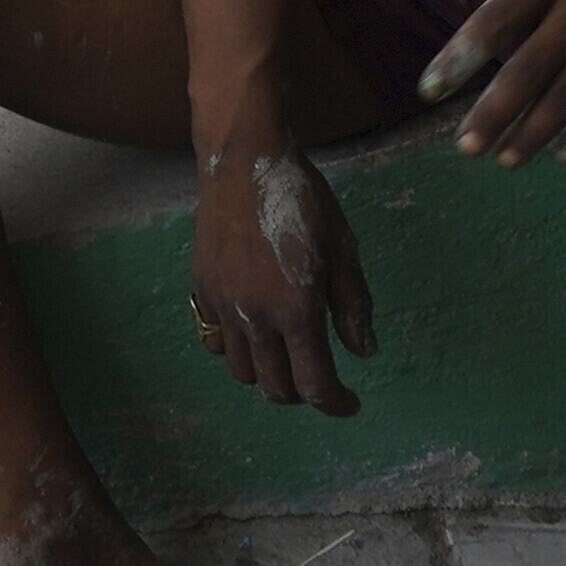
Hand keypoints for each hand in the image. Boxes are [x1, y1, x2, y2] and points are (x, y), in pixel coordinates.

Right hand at [185, 142, 374, 414]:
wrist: (246, 160)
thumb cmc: (304, 199)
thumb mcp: (343, 247)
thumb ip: (353, 304)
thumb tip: (363, 351)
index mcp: (297, 311)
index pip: (315, 384)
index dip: (336, 404)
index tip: (351, 403)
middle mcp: (256, 318)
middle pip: (276, 389)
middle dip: (303, 394)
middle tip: (319, 377)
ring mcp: (223, 306)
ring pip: (243, 372)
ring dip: (268, 373)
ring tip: (286, 354)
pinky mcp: (201, 289)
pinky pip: (214, 339)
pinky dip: (234, 348)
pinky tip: (251, 329)